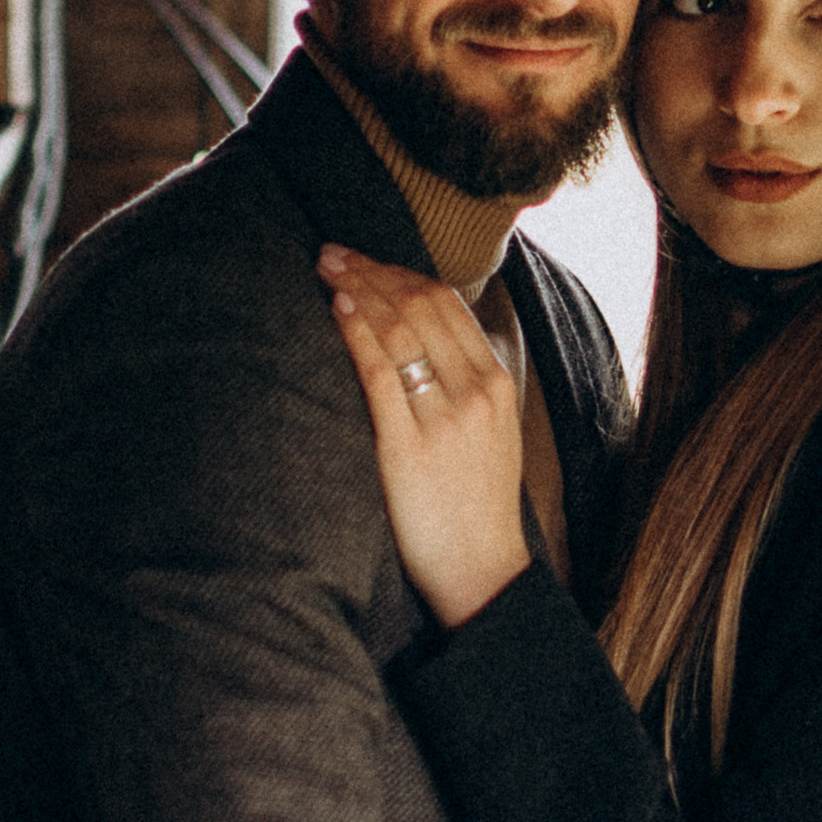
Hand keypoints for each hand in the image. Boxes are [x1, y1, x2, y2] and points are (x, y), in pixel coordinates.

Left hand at [319, 246, 530, 627]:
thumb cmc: (477, 504)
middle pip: (421, 305)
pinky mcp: (409, 447)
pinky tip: (338, 308)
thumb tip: (439, 339)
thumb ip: (471, 384)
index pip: (447, 303)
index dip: (399, 271)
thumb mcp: (493, 432)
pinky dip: (357, 332)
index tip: (364, 258)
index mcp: (496, 382)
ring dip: (358, 290)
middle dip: (372, 270)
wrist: (482, 570)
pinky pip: (381, 374)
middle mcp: (475, 391)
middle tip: (332, 250)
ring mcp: (444, 418)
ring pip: (400, 330)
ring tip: (325, 268)